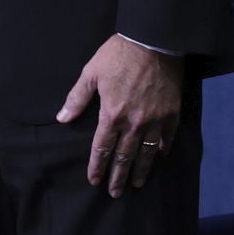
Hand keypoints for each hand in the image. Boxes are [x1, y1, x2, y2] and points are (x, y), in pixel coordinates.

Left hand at [57, 35, 182, 196]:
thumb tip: (62, 118)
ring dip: (140, 170)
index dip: (97, 166)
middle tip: (114, 193)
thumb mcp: (91, 72)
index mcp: (111, 115)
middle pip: (124, 156)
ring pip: (146, 153)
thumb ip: (77, 98)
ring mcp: (154, 120)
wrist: (154, 41)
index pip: (102, 148)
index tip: (94, 181)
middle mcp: (133, 123)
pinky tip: (159, 157)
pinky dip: (162, 149)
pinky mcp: (172, 114)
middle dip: (117, 177)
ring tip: (136, 184)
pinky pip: (167, 138)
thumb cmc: (118, 55)